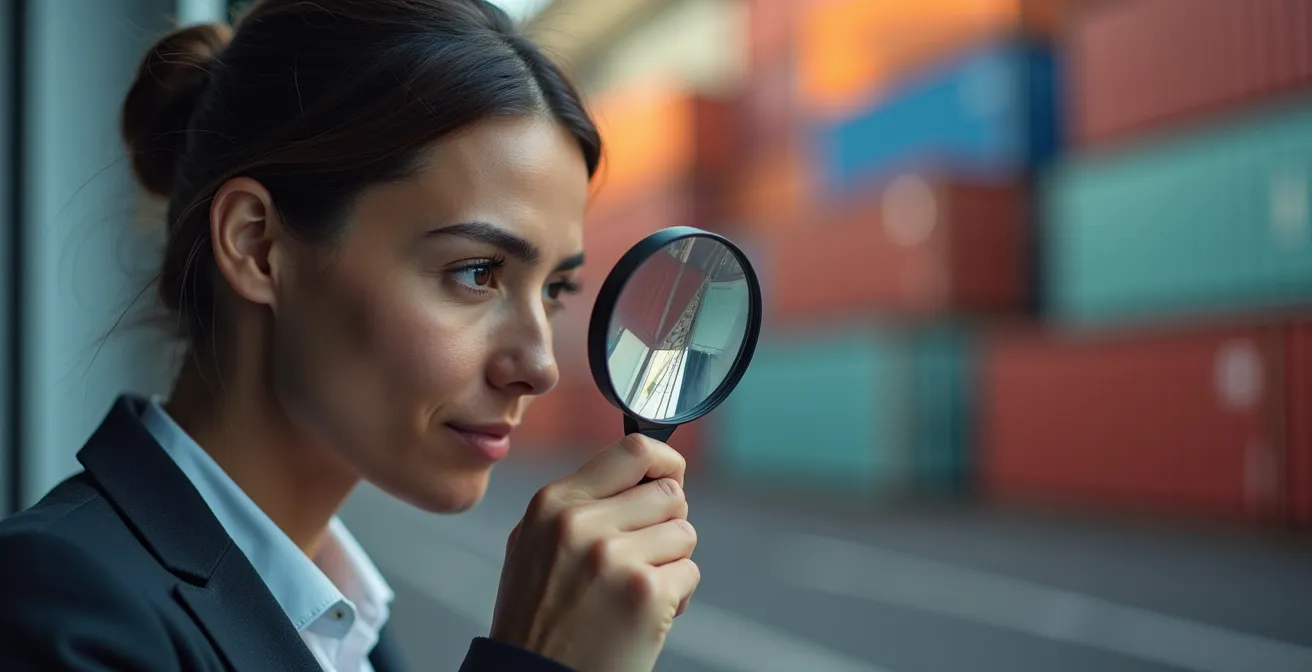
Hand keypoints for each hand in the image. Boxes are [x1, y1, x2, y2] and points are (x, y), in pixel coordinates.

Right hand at [489, 434, 699, 671]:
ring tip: (636, 588)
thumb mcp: (533, 545)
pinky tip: (643, 615)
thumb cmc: (537, 618)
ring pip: (684, 533)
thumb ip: (577, 504)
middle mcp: (581, 523)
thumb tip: (641, 469)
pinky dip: (676, 597)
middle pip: (670, 493)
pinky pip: (689, 573)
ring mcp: (614, 558)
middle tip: (644, 555)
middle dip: (667, 524)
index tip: (672, 475)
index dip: (666, 461)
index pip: (633, 451)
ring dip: (671, 562)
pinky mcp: (645, 593)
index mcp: (554, 503)